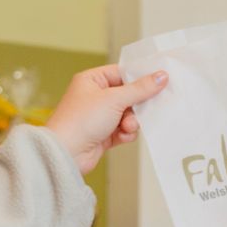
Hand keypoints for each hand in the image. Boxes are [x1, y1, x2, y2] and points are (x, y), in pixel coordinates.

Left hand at [44, 64, 167, 173]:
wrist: (66, 153)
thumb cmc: (79, 122)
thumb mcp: (114, 99)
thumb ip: (140, 88)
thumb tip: (160, 76)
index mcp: (92, 80)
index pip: (122, 73)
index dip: (139, 78)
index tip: (158, 80)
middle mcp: (95, 97)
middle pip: (128, 95)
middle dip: (136, 105)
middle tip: (145, 108)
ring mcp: (99, 116)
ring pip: (129, 114)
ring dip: (132, 121)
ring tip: (126, 127)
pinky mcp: (103, 133)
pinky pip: (124, 129)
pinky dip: (126, 133)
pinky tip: (121, 136)